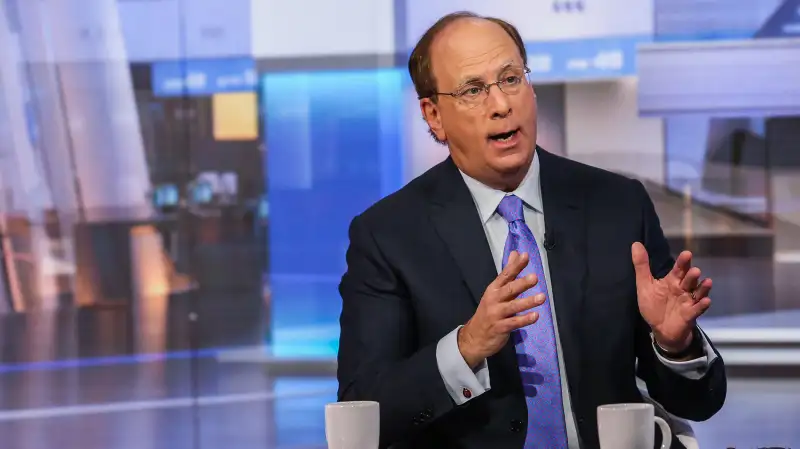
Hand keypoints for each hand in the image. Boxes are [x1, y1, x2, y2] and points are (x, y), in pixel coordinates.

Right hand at [458, 251, 543, 368]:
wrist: (474, 337)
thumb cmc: (489, 312)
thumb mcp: (496, 291)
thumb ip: (508, 274)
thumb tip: (515, 253)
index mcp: (493, 289)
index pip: (505, 275)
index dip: (515, 266)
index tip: (525, 256)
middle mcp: (494, 300)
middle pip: (509, 289)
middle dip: (522, 283)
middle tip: (535, 278)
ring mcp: (496, 314)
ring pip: (513, 306)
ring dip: (528, 302)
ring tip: (542, 297)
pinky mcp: (500, 328)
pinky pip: (514, 323)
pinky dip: (524, 319)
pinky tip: (535, 316)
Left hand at [631, 242, 711, 352]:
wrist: (660, 329)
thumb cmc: (654, 306)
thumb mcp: (644, 285)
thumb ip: (641, 266)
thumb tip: (636, 244)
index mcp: (672, 281)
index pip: (678, 269)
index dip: (683, 262)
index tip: (687, 254)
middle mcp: (683, 289)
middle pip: (689, 280)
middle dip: (692, 275)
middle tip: (694, 270)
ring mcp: (688, 301)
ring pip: (698, 292)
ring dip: (702, 288)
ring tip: (707, 282)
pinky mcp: (690, 314)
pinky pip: (698, 309)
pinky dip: (702, 305)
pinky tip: (705, 301)